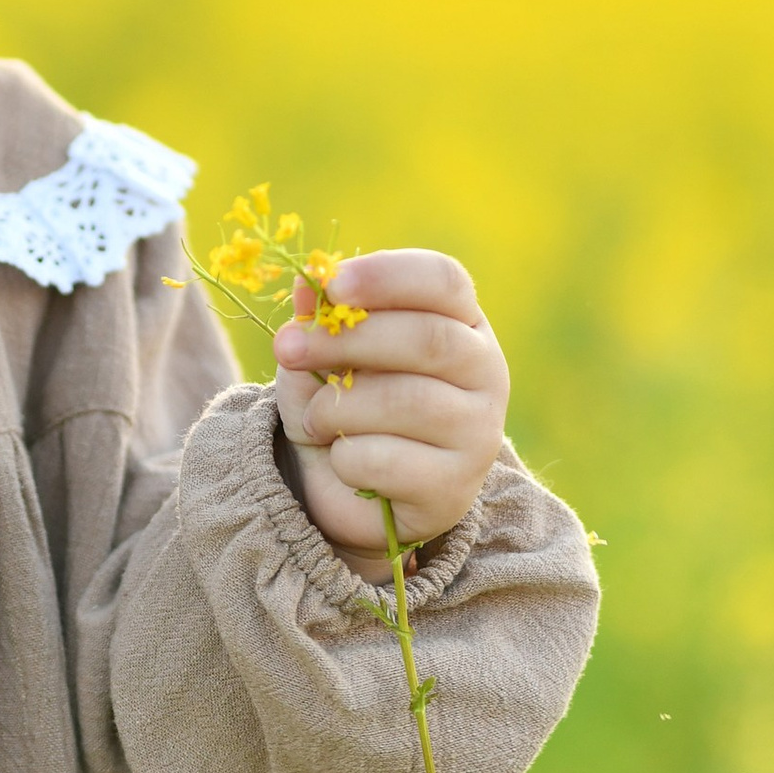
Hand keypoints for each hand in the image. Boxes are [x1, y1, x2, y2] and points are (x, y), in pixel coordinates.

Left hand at [272, 251, 508, 577]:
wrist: (356, 495)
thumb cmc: (347, 406)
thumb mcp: (323, 356)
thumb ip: (318, 322)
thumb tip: (304, 287)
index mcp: (461, 322)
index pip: (444, 280)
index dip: (387, 276)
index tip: (332, 285)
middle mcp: (485, 371)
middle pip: (429, 338)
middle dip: (349, 340)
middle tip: (288, 349)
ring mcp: (479, 432)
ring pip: (409, 401)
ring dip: (338, 407)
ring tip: (314, 419)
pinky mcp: (455, 487)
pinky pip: (390, 461)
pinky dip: (347, 458)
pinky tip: (343, 461)